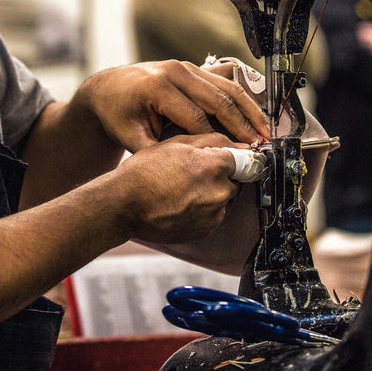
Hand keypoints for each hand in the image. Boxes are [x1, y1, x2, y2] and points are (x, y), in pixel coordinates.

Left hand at [76, 60, 269, 152]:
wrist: (108, 88)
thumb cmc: (117, 114)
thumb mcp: (130, 137)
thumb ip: (158, 153)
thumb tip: (189, 168)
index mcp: (158, 87)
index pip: (196, 118)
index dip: (216, 140)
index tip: (233, 157)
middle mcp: (175, 71)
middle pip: (218, 99)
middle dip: (242, 124)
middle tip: (260, 144)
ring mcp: (186, 66)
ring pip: (226, 87)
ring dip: (249, 109)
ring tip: (265, 130)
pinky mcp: (193, 68)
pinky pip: (223, 82)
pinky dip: (241, 99)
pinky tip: (254, 114)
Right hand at [115, 133, 243, 242]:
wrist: (123, 206)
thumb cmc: (144, 173)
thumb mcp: (177, 143)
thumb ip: (214, 140)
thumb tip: (238, 143)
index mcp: (214, 167)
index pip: (248, 160)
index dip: (238, 158)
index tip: (236, 159)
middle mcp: (219, 193)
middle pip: (238, 180)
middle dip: (224, 175)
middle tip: (198, 172)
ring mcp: (213, 215)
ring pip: (226, 199)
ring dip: (215, 192)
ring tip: (185, 188)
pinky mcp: (206, 230)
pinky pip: (215, 215)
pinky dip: (205, 208)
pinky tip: (183, 201)